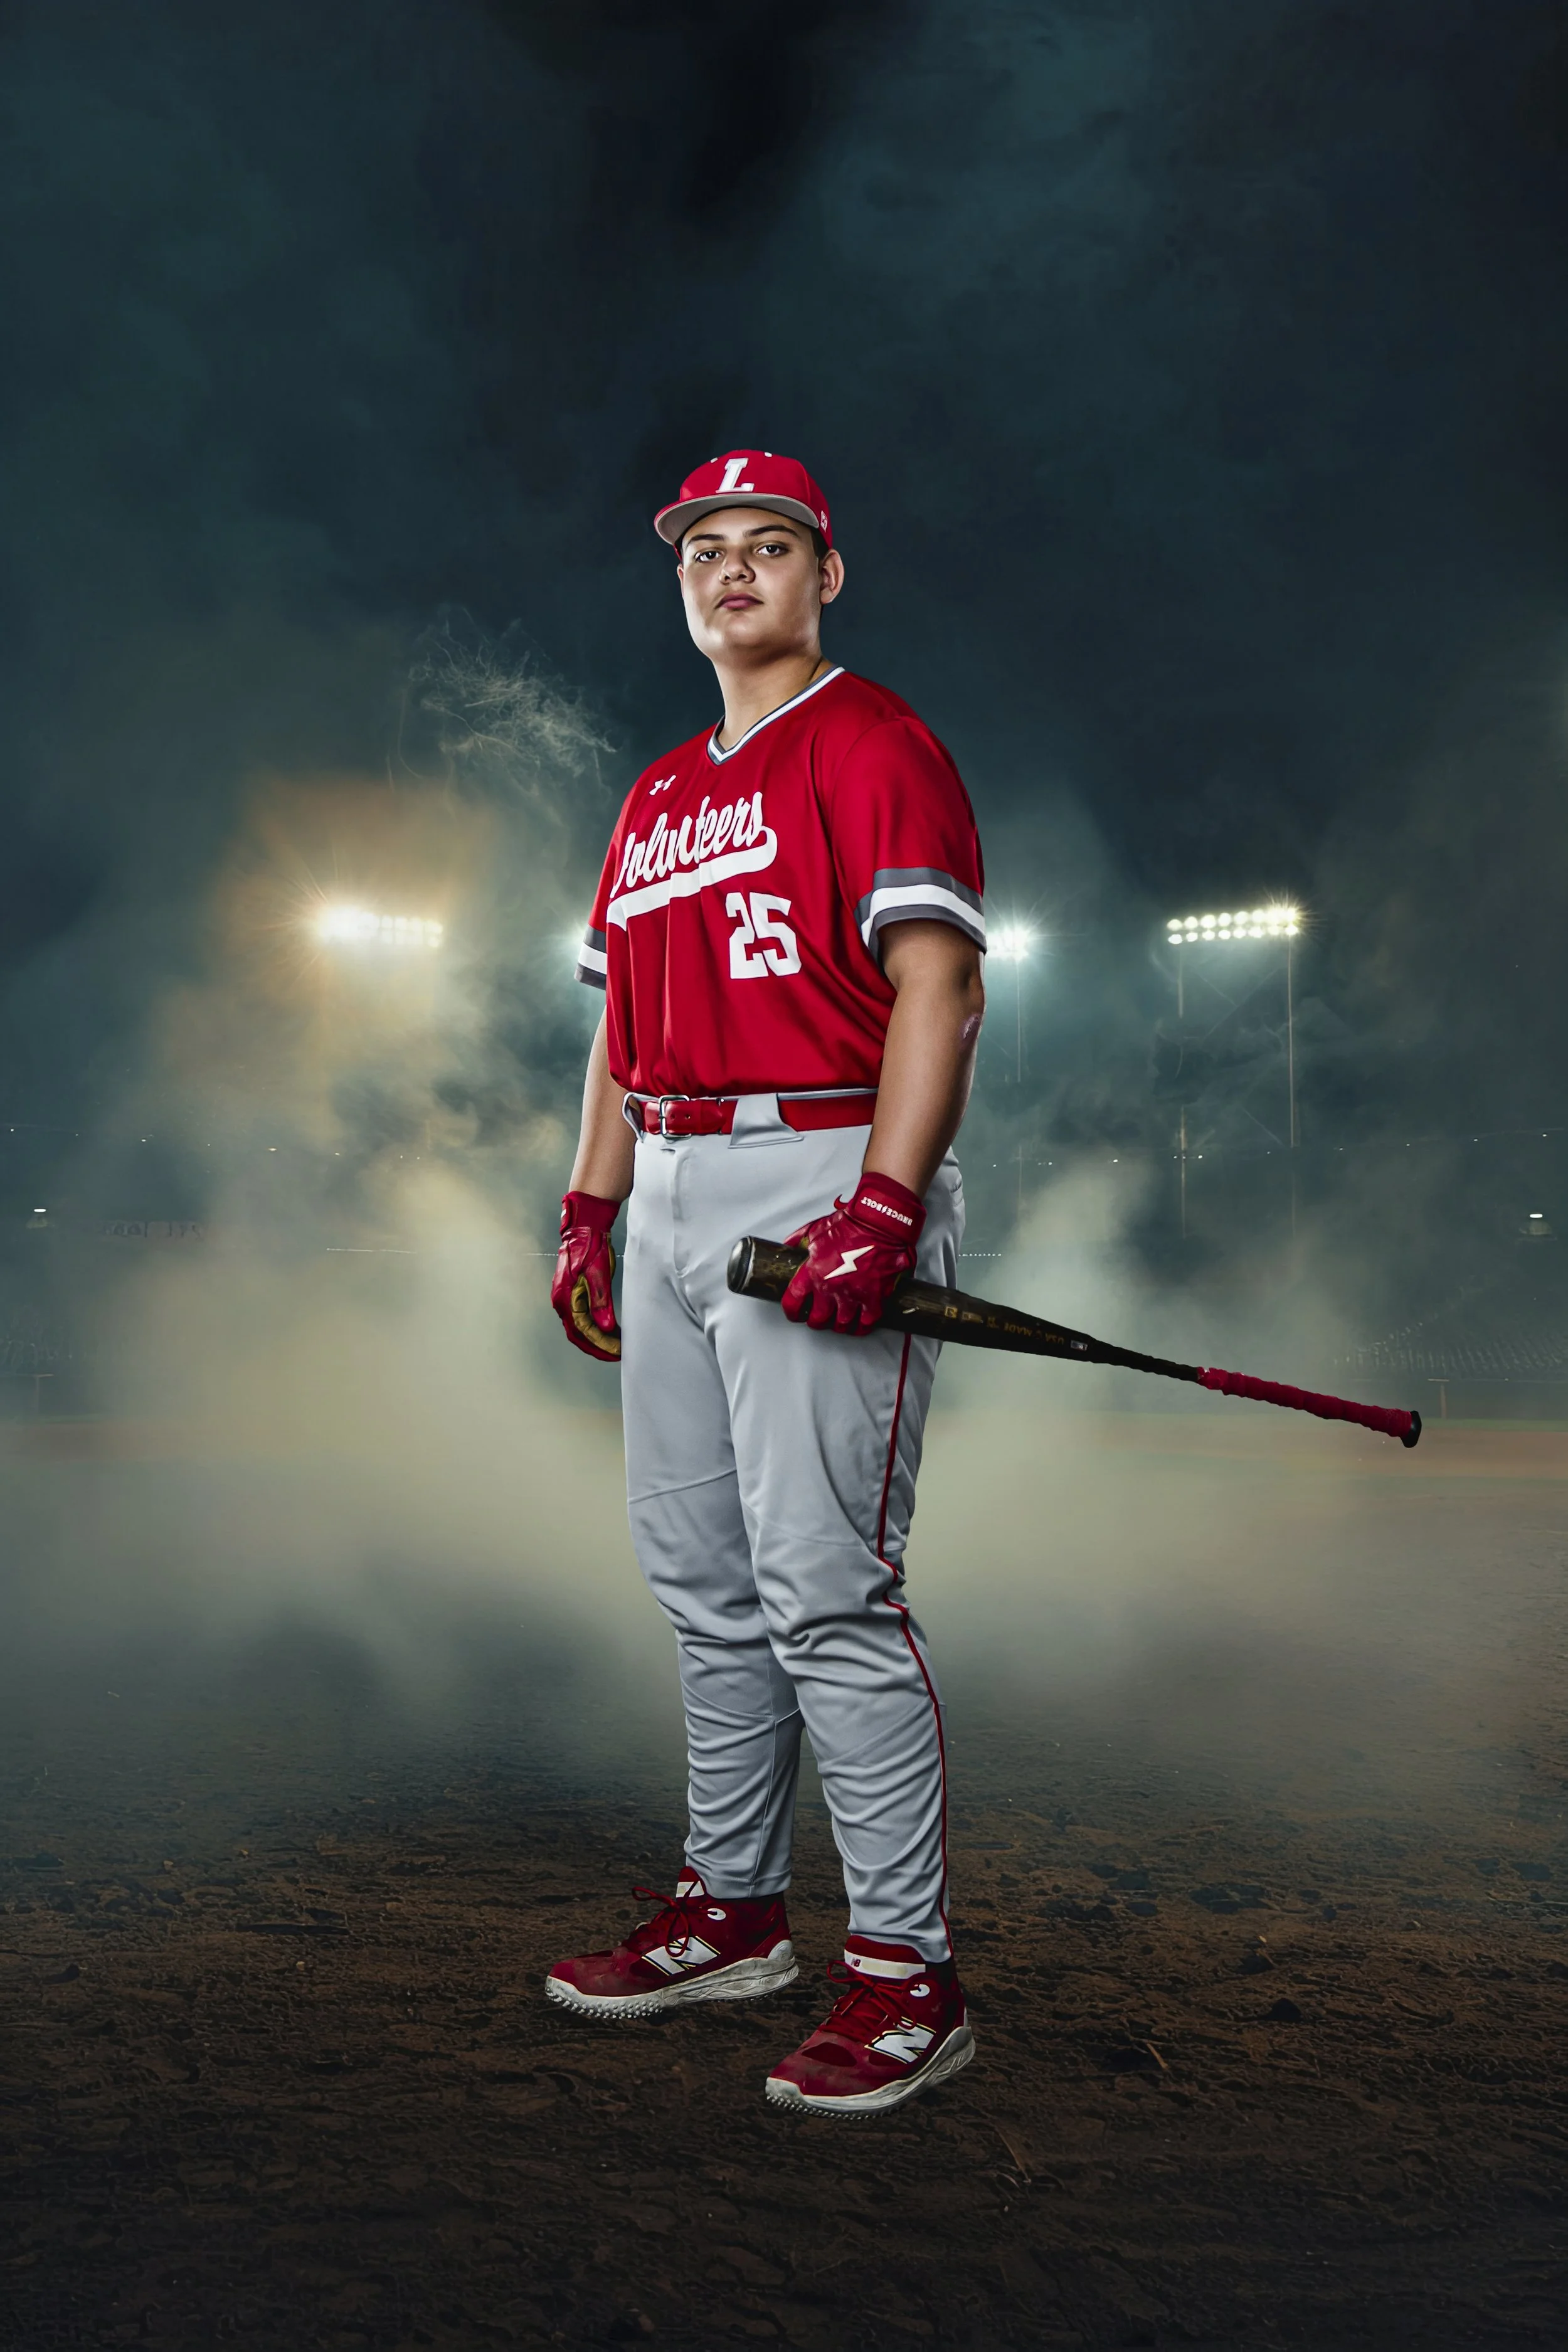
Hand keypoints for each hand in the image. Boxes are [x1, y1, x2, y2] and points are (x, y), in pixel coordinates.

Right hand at [552, 1191, 621, 1360]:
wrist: (584, 1227)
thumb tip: (606, 1328)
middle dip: (599, 1347)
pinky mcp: (573, 1293)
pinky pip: (583, 1317)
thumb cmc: (590, 1247)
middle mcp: (562, 1301)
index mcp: (565, 1298)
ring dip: (598, 1339)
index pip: (583, 1332)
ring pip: (581, 1327)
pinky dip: (595, 1327)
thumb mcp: (598, 1273)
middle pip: (579, 1335)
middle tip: (619, 1354)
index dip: (601, 1345)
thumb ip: (601, 1302)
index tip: (618, 1352)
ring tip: (617, 1345)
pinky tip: (609, 1329)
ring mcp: (566, 1297)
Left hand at [781, 1173, 924, 1335]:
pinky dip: (862, 1326)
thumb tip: (790, 1244)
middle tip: (818, 1319)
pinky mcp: (874, 1297)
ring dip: (838, 1325)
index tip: (794, 1313)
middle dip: (816, 1321)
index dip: (791, 1312)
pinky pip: (867, 1322)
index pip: (793, 1302)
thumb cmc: (851, 1223)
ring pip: (841, 1324)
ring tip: (839, 1322)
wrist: (879, 1223)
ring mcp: (853, 1295)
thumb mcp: (816, 1228)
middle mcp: (830, 1288)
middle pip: (817, 1319)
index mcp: (813, 1272)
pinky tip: (860, 1325)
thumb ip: (800, 1239)